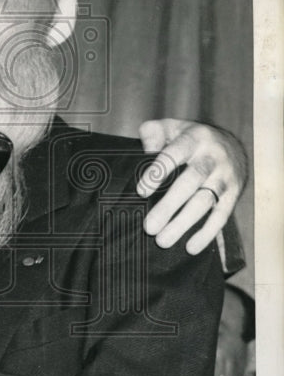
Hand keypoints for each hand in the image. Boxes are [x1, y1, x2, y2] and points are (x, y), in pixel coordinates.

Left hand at [136, 118, 247, 253]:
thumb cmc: (189, 139)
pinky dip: (207, 233)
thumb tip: (145, 150)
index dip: (158, 172)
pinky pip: (221, 215)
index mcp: (194, 138)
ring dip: (183, 223)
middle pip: (190, 182)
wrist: (231, 145)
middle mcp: (212, 157)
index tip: (141, 192)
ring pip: (204, 202)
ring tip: (162, 240)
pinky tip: (190, 247)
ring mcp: (224, 177)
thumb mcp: (171, 127)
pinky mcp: (233, 194)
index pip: (174, 154)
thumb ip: (153, 133)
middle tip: (148, 227)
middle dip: (169, 206)